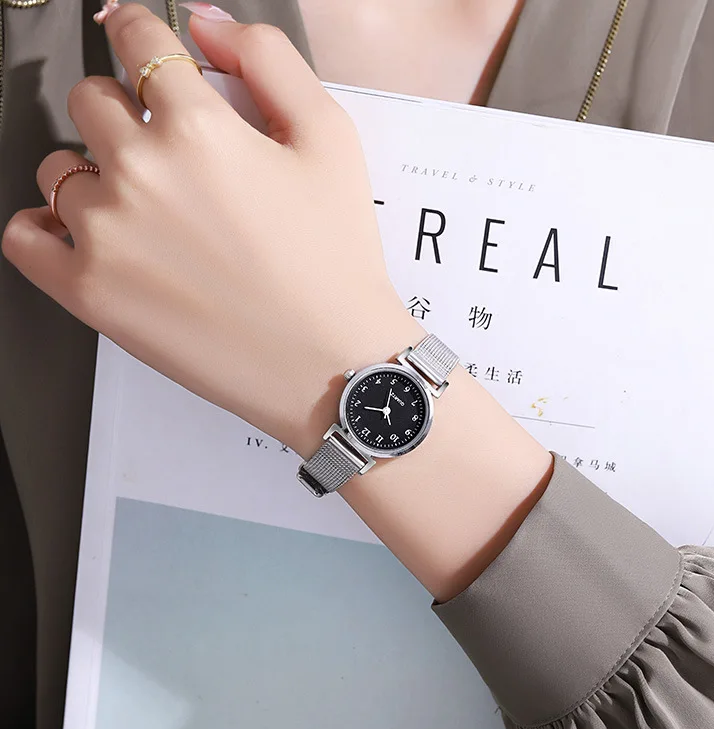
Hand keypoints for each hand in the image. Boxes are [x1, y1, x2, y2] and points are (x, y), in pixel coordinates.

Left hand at [1, 3, 421, 456]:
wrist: (328, 361)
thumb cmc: (334, 261)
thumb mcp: (332, 141)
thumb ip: (270, 60)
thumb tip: (204, 24)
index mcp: (198, 126)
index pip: (136, 39)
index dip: (143, 38)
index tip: (146, 53)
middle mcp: (139, 171)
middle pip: (89, 99)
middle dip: (124, 113)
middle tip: (169, 157)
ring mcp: (105, 233)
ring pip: (57, 167)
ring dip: (94, 174)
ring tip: (147, 214)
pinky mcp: (88, 292)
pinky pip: (24, 235)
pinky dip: (46, 227)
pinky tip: (90, 237)